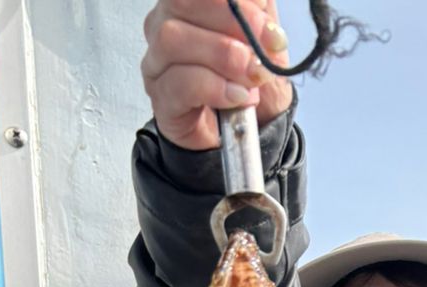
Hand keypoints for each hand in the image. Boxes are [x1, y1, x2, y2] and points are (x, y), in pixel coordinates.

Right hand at [142, 0, 293, 149]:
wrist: (239, 133)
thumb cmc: (246, 84)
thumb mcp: (265, 47)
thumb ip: (262, 23)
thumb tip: (264, 10)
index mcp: (191, 4)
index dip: (238, 1)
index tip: (269, 27)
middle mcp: (166, 24)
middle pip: (181, 2)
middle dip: (231, 22)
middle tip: (261, 51)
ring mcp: (157, 62)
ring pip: (173, 40)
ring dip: (221, 56)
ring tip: (252, 77)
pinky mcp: (161, 98)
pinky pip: (178, 84)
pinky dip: (213, 88)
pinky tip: (237, 96)